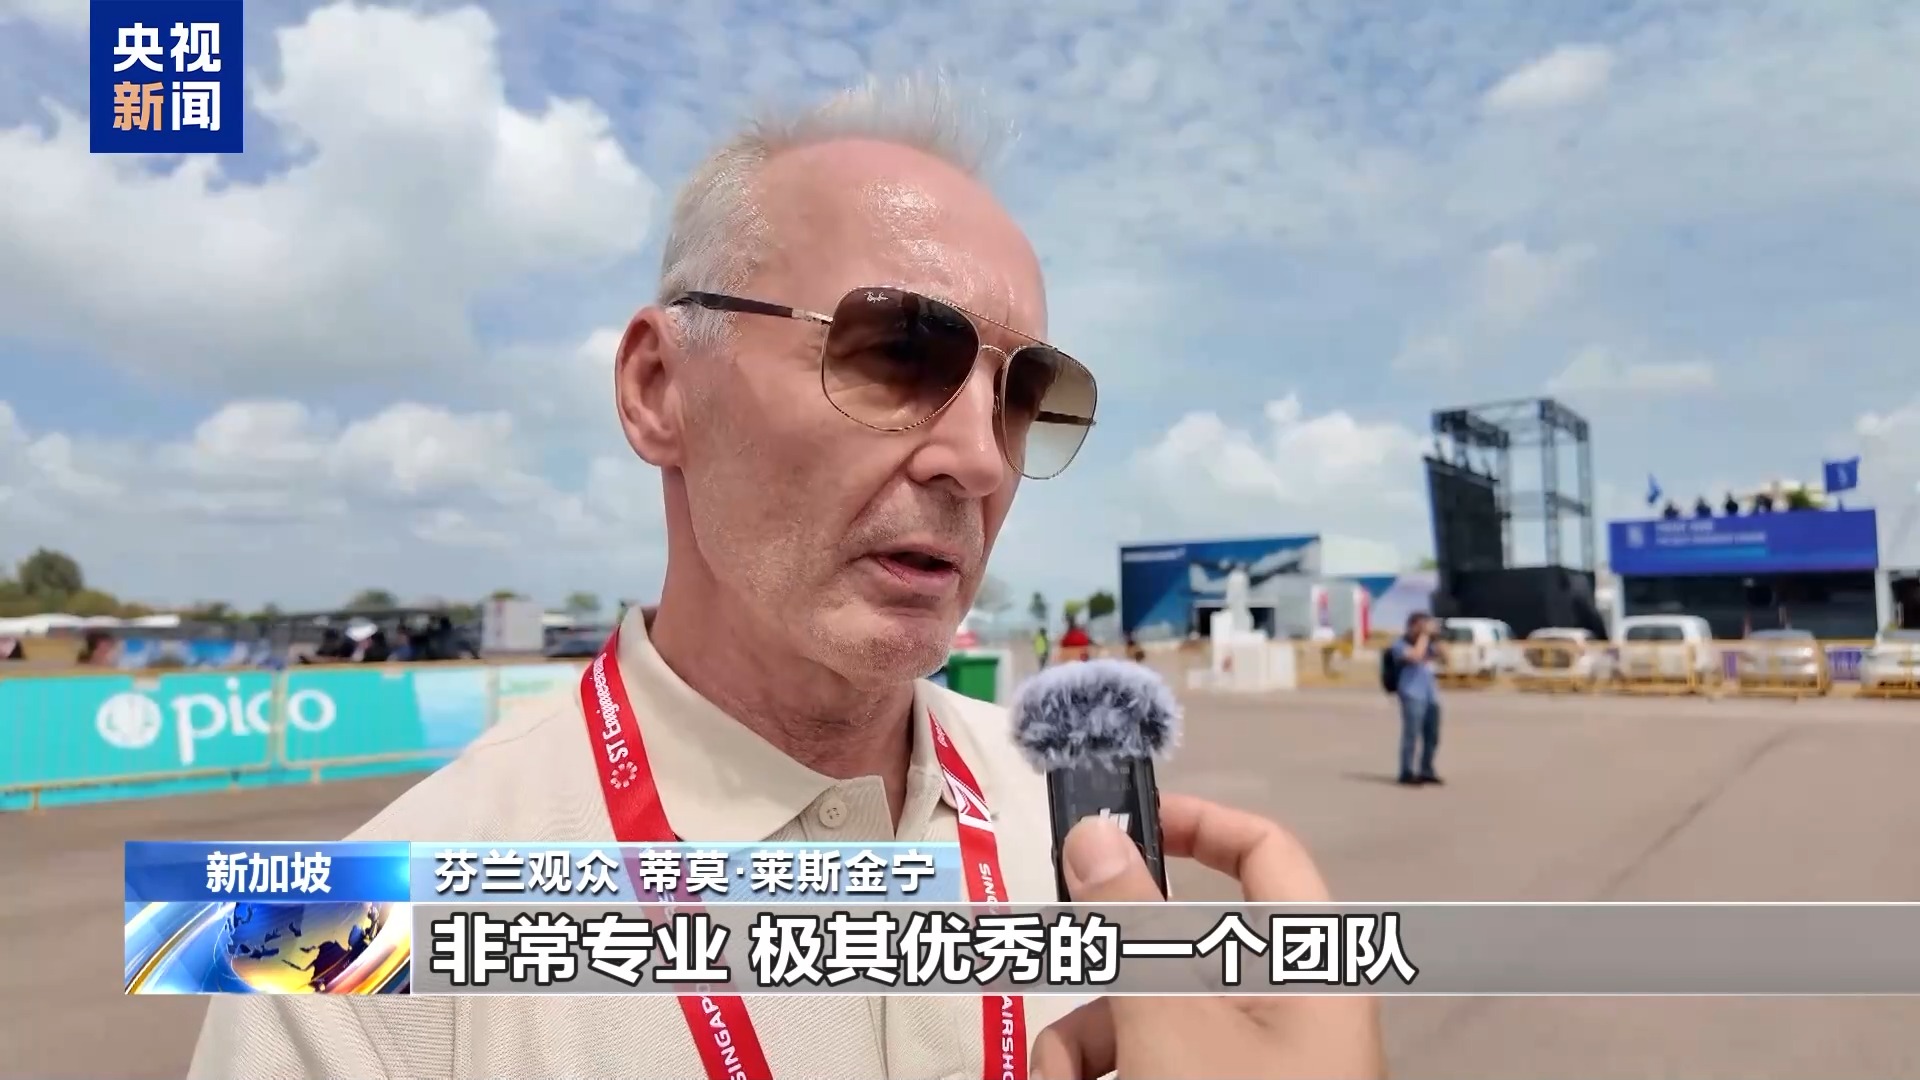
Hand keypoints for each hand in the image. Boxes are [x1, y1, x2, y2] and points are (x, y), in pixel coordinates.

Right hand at [1031, 795, 1385, 1079]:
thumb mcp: (1172, 1026)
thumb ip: (1130, 927)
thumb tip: (1098, 833)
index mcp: (1309, 972)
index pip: (1265, 856)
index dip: (1197, 824)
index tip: (1118, 824)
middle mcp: (1286, 1017)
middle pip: (1174, 958)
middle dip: (1098, 991)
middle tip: (1054, 1009)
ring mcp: (1250, 1073)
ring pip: (1146, 1027)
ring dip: (1083, 1055)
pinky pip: (1147, 1074)